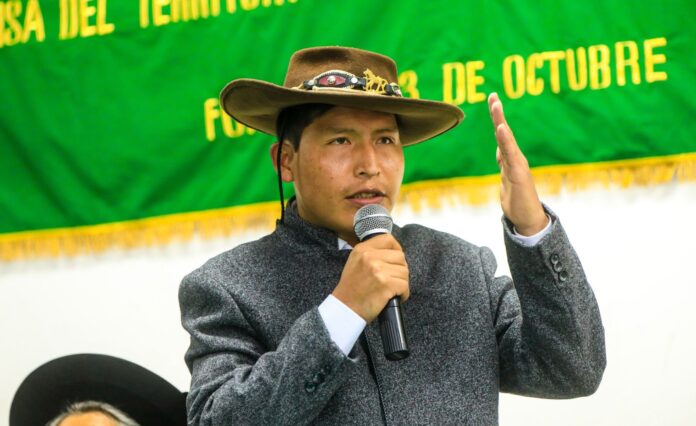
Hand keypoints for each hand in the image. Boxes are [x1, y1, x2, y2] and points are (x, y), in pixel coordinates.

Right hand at [332, 234, 409, 322]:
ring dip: (401, 283)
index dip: (396, 249)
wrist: (345, 309)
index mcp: (362, 249)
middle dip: (400, 270)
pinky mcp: (386, 284)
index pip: (388, 240)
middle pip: (400, 256)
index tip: (396, 259)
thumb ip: (371, 254)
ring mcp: (378, 270)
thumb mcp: (355, 262)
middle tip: (393, 280)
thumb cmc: (351, 290)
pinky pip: (404, 285)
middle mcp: (369, 257)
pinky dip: (403, 294)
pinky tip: (394, 297)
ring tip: (392, 290)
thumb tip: (392, 252)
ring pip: (404, 272)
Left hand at [487, 92, 547, 235]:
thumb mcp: (506, 177)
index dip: (497, 118)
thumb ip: (504, 163)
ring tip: (495, 106)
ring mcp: (518, 166)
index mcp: (510, 159)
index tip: (493, 100)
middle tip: (493, 96)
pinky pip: (511, 155)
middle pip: (504, 133)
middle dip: (498, 114)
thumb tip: (500, 151)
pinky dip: (507, 141)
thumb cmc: (518, 200)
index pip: (501, 135)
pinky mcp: (519, 175)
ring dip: (500, 122)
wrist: (528, 219)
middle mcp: (515, 158)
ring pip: (507, 140)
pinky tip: (502, 129)